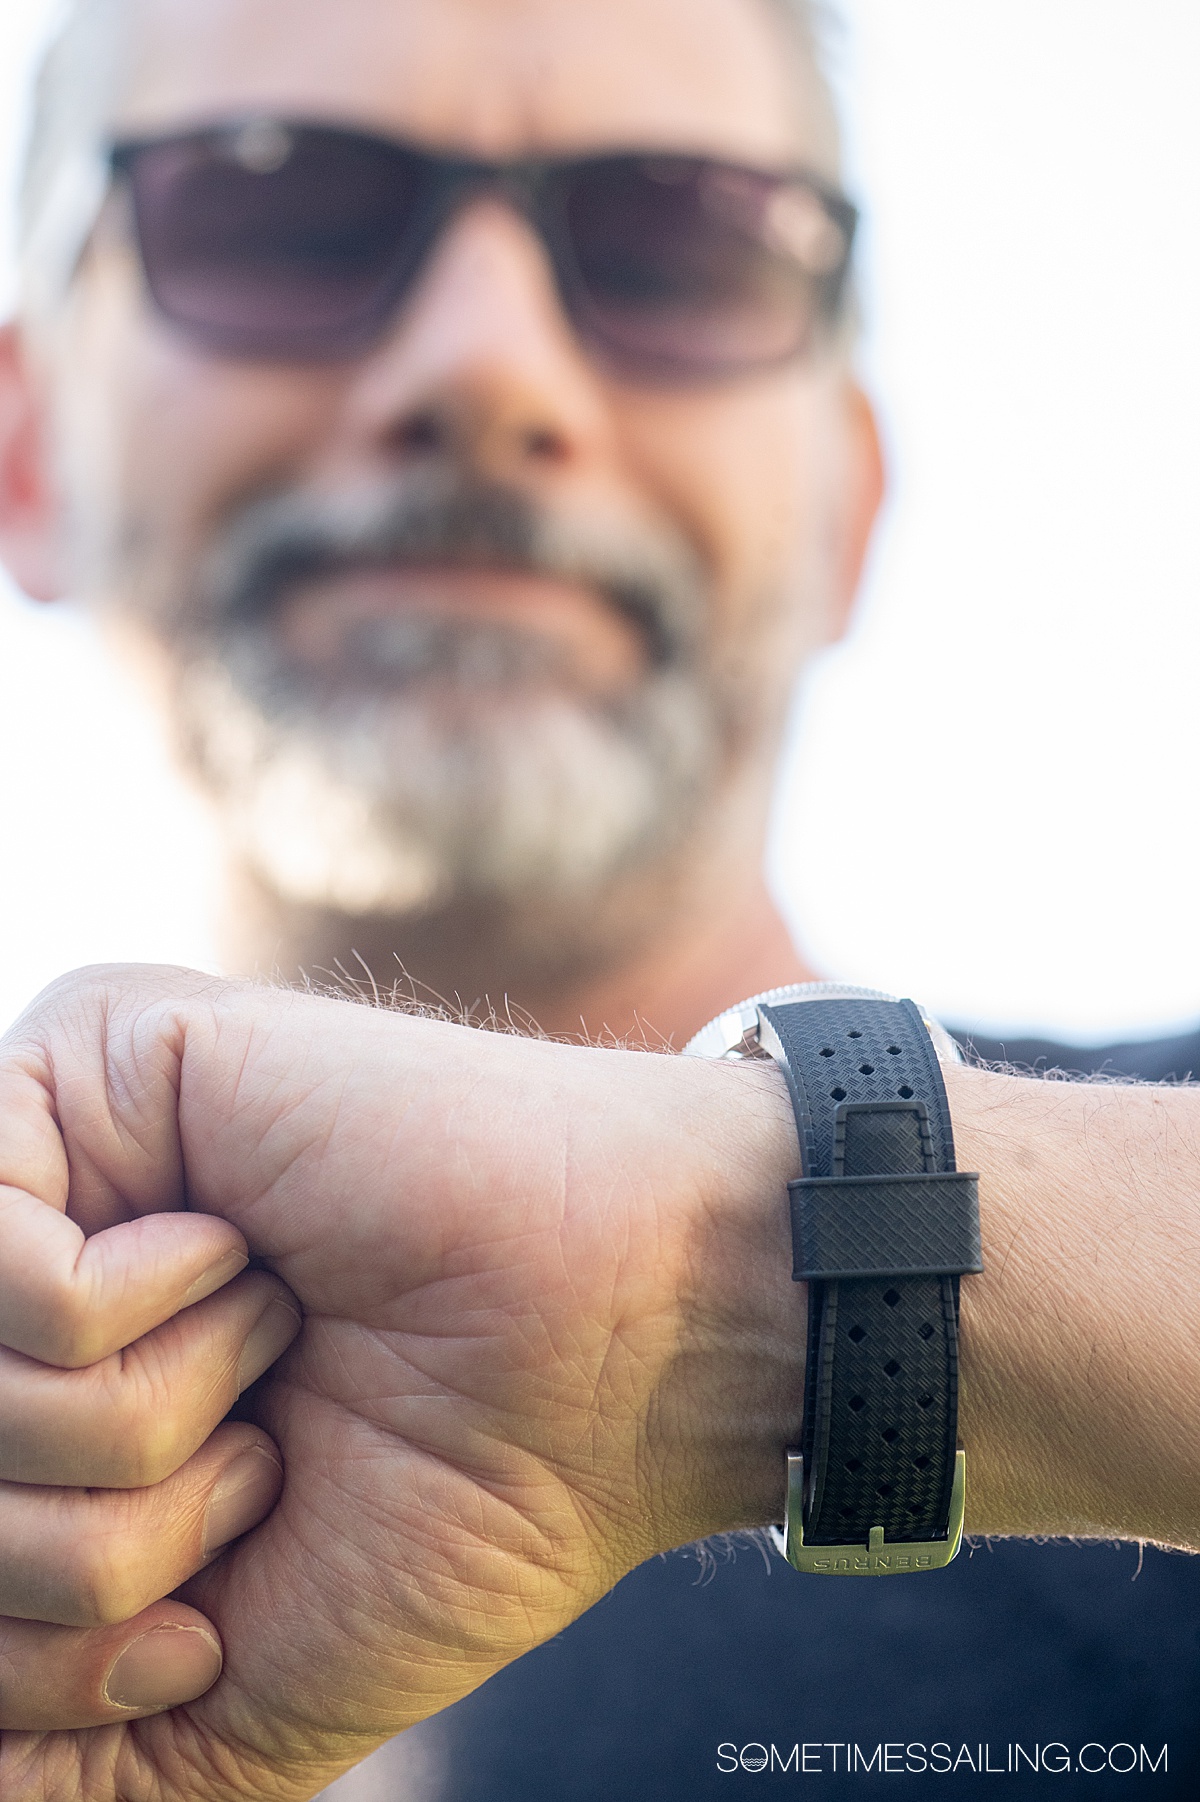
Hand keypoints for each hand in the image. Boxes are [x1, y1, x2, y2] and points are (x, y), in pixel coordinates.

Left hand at [7, 966, 1199, 1800]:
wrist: (613, 1362)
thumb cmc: (434, 1511)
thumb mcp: (186, 1706)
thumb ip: (28, 1746)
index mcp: (44, 1397)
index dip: (36, 1649)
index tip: (188, 1631)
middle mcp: (27, 1263)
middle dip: (90, 1560)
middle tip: (254, 1471)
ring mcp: (53, 1158)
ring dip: (150, 1438)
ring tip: (275, 1353)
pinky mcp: (99, 1057)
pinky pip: (10, 1274)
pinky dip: (152, 1328)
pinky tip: (257, 1264)